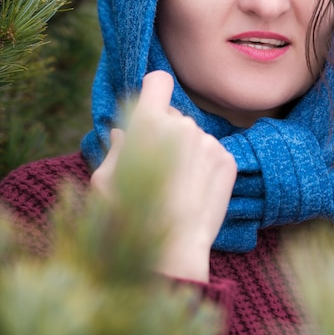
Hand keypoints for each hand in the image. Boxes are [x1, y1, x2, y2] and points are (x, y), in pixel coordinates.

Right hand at [91, 70, 236, 281]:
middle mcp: (183, 124)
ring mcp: (209, 141)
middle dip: (163, 131)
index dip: (153, 91)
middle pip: (173, 115)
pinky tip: (193, 193)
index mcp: (148, 123)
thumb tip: (121, 133)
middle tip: (155, 166)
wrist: (173, 253)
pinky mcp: (228, 160)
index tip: (149, 106)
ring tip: (176, 187)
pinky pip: (212, 152)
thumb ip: (116, 149)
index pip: (158, 81)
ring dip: (185, 150)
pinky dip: (203, 166)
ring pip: (193, 136)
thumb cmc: (128, 218)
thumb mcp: (105, 182)